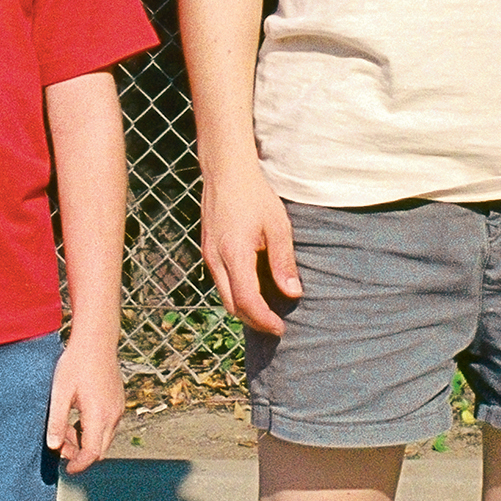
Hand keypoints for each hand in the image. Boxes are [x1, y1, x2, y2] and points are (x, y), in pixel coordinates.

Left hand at [46, 335, 125, 473]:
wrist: (96, 341)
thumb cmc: (75, 364)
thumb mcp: (60, 392)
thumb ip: (56, 421)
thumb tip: (53, 446)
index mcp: (98, 415)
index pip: (92, 453)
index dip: (79, 464)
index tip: (67, 470)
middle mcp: (113, 415)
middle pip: (99, 450)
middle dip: (80, 453)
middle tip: (60, 444)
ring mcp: (118, 409)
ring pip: (104, 438)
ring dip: (86, 440)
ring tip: (65, 425)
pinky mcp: (118, 402)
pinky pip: (107, 426)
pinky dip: (93, 429)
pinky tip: (77, 416)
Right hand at [201, 163, 300, 336]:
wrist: (226, 172)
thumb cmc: (255, 196)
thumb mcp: (277, 226)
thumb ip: (283, 262)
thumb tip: (293, 293)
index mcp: (234, 254)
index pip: (247, 301)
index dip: (264, 320)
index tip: (281, 328)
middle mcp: (216, 259)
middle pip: (232, 306)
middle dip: (254, 320)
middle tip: (277, 325)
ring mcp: (208, 256)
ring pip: (224, 296)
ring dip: (244, 309)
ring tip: (268, 312)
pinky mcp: (207, 251)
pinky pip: (220, 283)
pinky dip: (236, 294)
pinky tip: (254, 290)